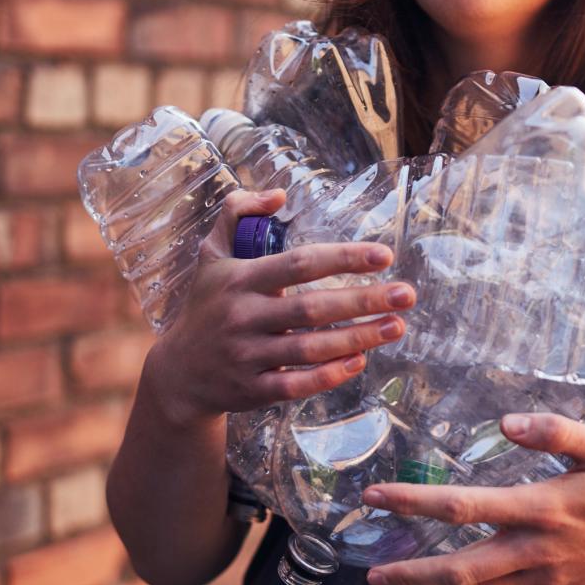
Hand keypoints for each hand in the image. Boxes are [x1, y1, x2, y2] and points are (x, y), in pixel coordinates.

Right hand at [145, 188, 416, 426]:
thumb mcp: (210, 253)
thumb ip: (237, 212)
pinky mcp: (253, 389)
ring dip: (358, 338)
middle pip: (312, 308)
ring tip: (397, 326)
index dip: (343, 258)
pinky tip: (361, 361)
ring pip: (310, 348)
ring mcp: (247, 355)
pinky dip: (329, 375)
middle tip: (407, 294)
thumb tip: (279, 195)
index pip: (299, 264)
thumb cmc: (206, 304)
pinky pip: (296, 384)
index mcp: (240, 279)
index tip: (384, 256)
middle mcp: (243, 316)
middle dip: (363, 301)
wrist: (178, 372)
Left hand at [361, 413, 584, 584]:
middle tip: (366, 559)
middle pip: (460, 563)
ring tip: (383, 582)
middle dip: (409, 563)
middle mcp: (536, 549)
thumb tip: (505, 423)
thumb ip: (555, 431)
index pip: (466, 506)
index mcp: (543, 507)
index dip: (416, 502)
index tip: (376, 496)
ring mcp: (541, 579)